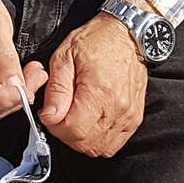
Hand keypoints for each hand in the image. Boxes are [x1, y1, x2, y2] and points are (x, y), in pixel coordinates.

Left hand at [37, 0, 149, 157]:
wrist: (126, 34)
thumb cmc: (95, 41)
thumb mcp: (65, 57)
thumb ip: (56, 89)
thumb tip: (49, 116)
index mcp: (99, 92)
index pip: (73, 130)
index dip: (55, 127)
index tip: (49, 114)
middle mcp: (117, 108)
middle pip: (86, 144)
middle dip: (66, 135)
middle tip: (59, 116)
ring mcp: (129, 116)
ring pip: (100, 148)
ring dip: (82, 140)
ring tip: (74, 119)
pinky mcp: (135, 118)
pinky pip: (114, 144)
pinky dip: (98, 140)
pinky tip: (90, 122)